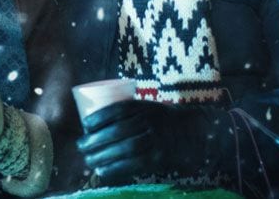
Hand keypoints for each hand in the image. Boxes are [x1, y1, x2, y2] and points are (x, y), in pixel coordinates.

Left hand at [76, 99, 230, 184]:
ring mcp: (156, 140)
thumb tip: (99, 124)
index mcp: (146, 108)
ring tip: (88, 160)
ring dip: (102, 155)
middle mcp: (150, 122)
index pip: (118, 110)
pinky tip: (103, 171)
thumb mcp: (150, 109)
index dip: (99, 117)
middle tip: (80, 146)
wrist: (198, 134)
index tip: (85, 125)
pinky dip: (116, 168)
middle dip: (95, 140)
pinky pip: (134, 164)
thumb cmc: (167, 122)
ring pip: (124, 148)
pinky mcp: (160, 158)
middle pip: (117, 131)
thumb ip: (130, 113)